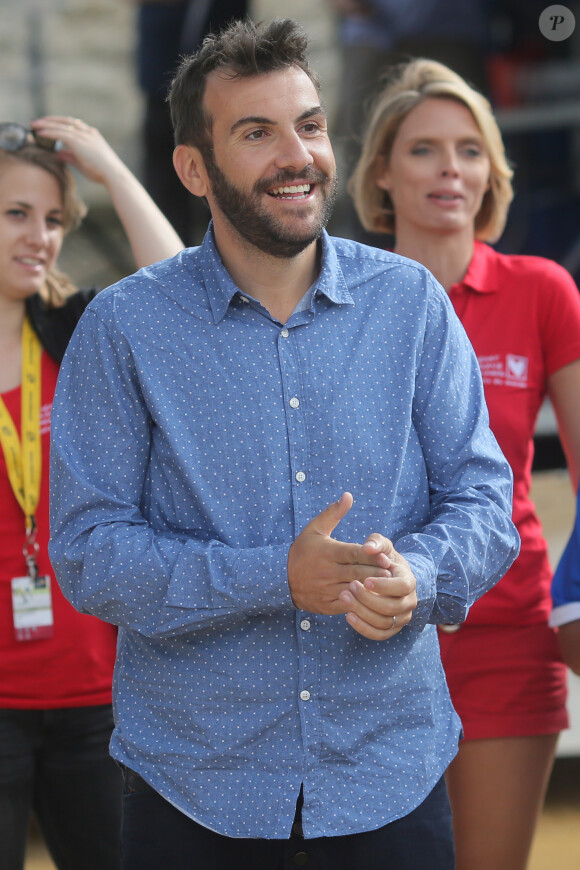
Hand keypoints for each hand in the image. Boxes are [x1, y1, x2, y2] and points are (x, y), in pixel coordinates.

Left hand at [30, 116, 124, 186]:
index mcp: (92, 135)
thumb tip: (58, 153)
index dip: (60, 123)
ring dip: (45, 124)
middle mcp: (88, 132)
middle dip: (50, 120)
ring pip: (60, 125)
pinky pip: (59, 133)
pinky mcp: (78, 141)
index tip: (49, 123)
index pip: (73, 124)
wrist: (113, 175)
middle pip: (65, 121)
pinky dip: (48, 132)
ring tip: (33, 124)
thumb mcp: (84, 163)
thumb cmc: (102, 172)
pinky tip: (39, 133)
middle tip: (37, 121)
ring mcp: (84, 135)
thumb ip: (71, 156)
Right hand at [288, 493, 391, 616]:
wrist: (280, 579)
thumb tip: (348, 496)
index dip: (370, 556)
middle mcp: (328, 571)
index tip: (386, 557)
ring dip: (371, 590)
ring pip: (353, 590)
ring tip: (388, 589)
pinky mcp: (327, 604)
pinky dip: (359, 604)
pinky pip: (346, 605)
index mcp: (328, 552)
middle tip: (393, 574)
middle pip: (357, 572)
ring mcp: (327, 589)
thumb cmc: (302, 551)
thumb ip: (333, 513)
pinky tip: (372, 603)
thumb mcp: (314, 529)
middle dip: (376, 573)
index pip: (353, 553)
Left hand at [338, 534, 417, 640]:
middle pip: (390, 607)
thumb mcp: (382, 547)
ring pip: (383, 622)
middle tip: (349, 587)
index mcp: (409, 581)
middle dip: (367, 599)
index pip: (402, 587)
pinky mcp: (391, 629)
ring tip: (344, 599)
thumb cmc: (383, 559)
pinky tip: (348, 616)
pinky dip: (363, 628)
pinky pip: (378, 634)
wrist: (388, 577)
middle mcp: (409, 602)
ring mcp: (401, 617)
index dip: (384, 586)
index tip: (365, 580)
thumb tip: (368, 547)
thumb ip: (376, 543)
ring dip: (362, 613)